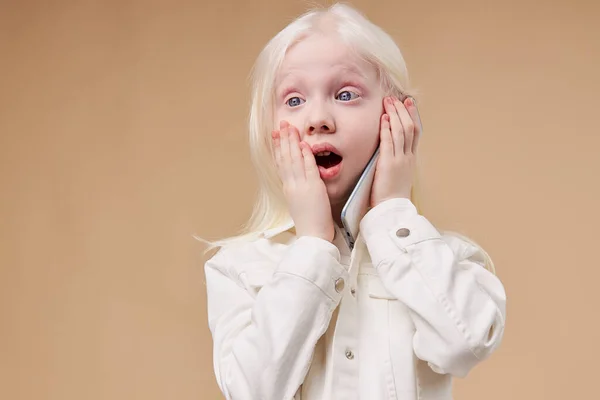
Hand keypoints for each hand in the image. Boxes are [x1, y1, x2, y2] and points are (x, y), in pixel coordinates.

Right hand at [271, 121, 334, 241]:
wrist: (313, 236)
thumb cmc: (309, 222)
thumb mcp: (299, 202)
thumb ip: (298, 188)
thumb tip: (298, 178)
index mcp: (288, 188)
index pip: (281, 164)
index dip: (278, 148)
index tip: (276, 135)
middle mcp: (291, 185)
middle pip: (285, 158)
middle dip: (283, 139)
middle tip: (281, 124)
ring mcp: (301, 186)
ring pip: (294, 160)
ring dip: (292, 142)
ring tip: (290, 127)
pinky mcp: (313, 188)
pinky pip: (308, 168)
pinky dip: (306, 155)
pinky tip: (304, 144)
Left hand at [370, 96, 421, 206]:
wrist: (392, 210)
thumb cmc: (392, 196)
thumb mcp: (398, 175)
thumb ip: (397, 161)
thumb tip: (390, 151)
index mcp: (411, 159)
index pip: (415, 132)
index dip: (412, 116)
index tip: (409, 103)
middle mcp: (408, 157)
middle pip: (409, 128)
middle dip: (403, 111)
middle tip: (397, 98)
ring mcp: (399, 160)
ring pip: (401, 131)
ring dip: (394, 114)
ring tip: (389, 102)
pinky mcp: (388, 164)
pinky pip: (388, 142)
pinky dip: (387, 128)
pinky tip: (384, 118)